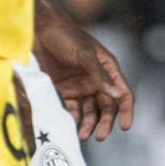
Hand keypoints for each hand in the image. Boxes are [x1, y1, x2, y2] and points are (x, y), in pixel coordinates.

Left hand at [34, 5, 134, 140]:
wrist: (38, 29)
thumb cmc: (65, 36)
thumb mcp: (84, 55)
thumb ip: (99, 76)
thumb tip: (117, 94)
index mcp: (106, 68)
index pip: (122, 92)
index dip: (126, 110)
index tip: (125, 126)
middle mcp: (96, 79)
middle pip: (106, 106)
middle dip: (105, 122)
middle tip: (99, 136)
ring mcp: (79, 85)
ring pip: (89, 111)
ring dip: (88, 124)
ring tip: (82, 136)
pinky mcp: (62, 89)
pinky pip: (70, 108)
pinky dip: (72, 118)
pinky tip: (68, 126)